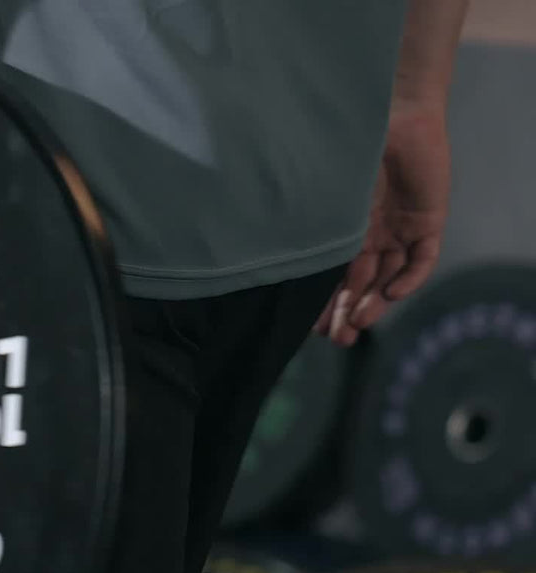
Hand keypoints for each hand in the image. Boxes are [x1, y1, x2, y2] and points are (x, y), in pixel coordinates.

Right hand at [316, 103, 451, 345]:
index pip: (336, 275)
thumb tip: (265, 257)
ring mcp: (402, 229)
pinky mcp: (428, 221)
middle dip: (348, 313)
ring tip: (358, 325)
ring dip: (374, 303)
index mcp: (346, 229)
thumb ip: (309, 225)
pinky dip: (408, 278)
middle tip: (337, 339)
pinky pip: (422, 260)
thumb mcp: (323, 195)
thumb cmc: (349, 148)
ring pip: (389, 278)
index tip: (311, 328)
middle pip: (361, 284)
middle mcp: (374, 234)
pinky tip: (390, 293)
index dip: (325, 303)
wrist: (393, 111)